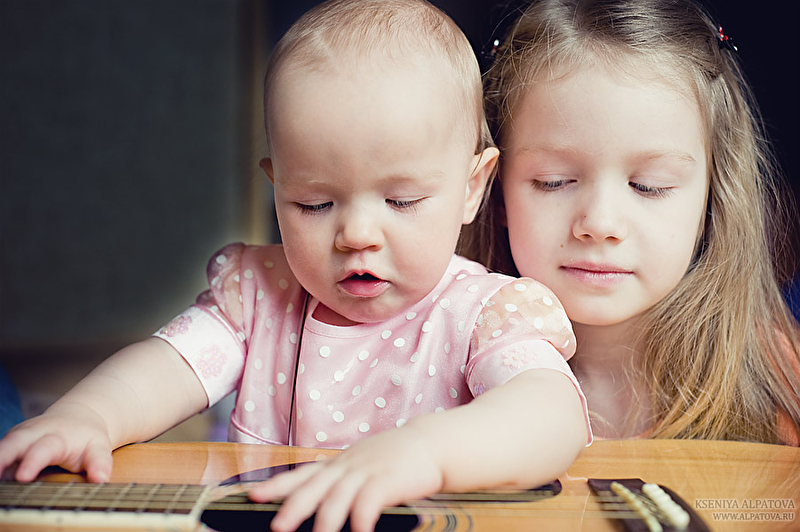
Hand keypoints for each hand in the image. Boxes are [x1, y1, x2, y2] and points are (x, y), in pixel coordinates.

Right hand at [0, 402, 112, 482]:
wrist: (77, 417)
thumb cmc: (86, 438)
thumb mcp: (98, 448)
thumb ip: (99, 463)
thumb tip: (100, 479)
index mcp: (56, 438)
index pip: (43, 450)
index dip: (32, 462)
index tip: (23, 476)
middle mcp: (32, 434)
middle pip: (12, 443)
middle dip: (1, 457)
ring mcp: (18, 437)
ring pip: (2, 447)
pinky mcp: (9, 443)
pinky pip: (0, 454)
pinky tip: (1, 480)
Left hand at [248, 426, 443, 531]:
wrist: (430, 444)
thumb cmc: (394, 459)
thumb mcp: (362, 464)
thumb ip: (341, 479)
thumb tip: (319, 498)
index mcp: (338, 464)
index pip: (302, 473)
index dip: (278, 485)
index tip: (254, 495)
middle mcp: (348, 466)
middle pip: (314, 487)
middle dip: (293, 508)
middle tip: (277, 527)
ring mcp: (367, 471)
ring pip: (338, 497)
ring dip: (325, 521)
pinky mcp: (388, 479)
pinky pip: (370, 501)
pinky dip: (362, 520)